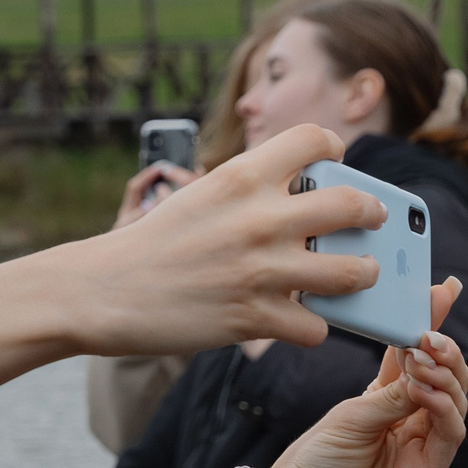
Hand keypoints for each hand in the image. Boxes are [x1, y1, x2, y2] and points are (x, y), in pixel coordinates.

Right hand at [0, 125, 385, 396]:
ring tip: (349, 277)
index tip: (330, 168)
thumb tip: (309, 206)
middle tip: (365, 223)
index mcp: (241, 177)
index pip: (317, 139)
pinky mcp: (253, 318)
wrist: (97, 291)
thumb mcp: (198, 199)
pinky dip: (310, 328)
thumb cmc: (149, 246)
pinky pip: (316, 328)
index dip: (333, 152)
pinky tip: (294, 322)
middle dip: (371, 214)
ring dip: (359, 276)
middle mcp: (259, 218)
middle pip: (355, 204)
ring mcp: (260, 270)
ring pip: (355, 271)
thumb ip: (250, 194)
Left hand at [166, 280, 467, 467]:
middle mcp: (408, 423)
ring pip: (456, 403)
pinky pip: (450, 435)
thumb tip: (425, 360)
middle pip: (445, 378)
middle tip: (432, 331)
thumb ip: (390, 391)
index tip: (445, 289)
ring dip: (446, 376)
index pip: (416, 358)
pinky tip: (429, 390)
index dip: (430, 324)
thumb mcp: (348, 418)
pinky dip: (445, 408)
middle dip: (444, 350)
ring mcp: (422, 450)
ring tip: (428, 357)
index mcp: (383, 402)